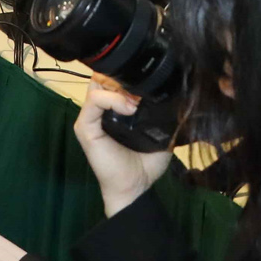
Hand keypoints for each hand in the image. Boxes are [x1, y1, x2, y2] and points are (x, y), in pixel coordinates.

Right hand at [73, 77, 171, 216]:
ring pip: (96, 83)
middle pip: (103, 75)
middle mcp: (100, 109)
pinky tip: (129, 108)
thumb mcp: (159, 131)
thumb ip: (162, 111)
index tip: (148, 82)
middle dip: (122, 77)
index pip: (114, 77)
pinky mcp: (84, 127)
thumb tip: (175, 92)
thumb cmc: (145, 163)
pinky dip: (112, 99)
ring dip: (118, 87)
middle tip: (141, 89)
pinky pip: (94, 101)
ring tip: (136, 100)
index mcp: (114, 108)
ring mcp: (90, 117)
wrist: (136, 187)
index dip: (129, 74)